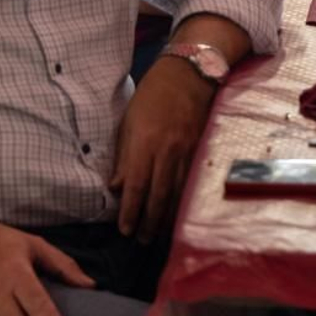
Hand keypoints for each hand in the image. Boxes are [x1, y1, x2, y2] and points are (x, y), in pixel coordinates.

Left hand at [110, 55, 216, 242]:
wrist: (190, 73)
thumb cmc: (153, 94)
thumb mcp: (129, 121)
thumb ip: (124, 156)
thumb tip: (116, 187)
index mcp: (145, 143)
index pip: (135, 186)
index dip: (130, 211)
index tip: (125, 230)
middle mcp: (166, 151)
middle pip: (158, 195)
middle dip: (149, 222)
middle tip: (141, 241)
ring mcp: (186, 151)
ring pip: (176, 193)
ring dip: (166, 217)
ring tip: (158, 235)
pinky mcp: (200, 150)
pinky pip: (190, 181)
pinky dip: (182, 201)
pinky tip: (178, 213)